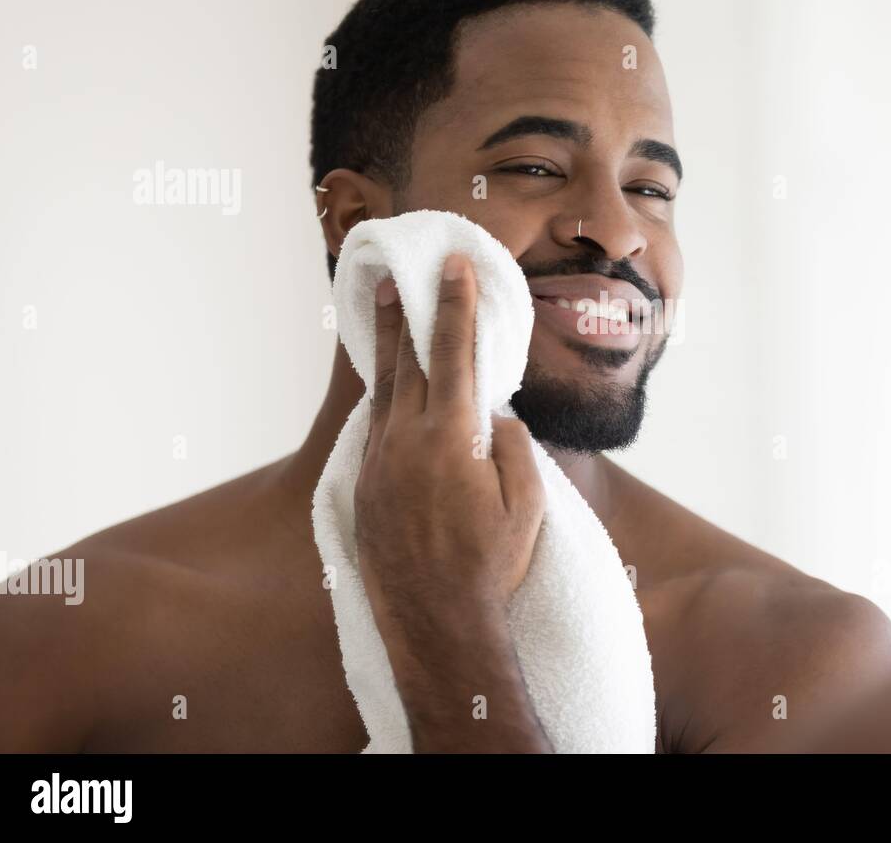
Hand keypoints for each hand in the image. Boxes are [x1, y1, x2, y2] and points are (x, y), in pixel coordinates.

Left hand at [353, 254, 544, 633]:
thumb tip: (494, 418)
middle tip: (398, 275)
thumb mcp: (527, 506)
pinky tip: (388, 391)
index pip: (454, 353)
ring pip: (383, 392)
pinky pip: (374, 428)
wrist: (436, 623)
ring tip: (385, 315)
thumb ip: (513, 449)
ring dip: (388, 349)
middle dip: (408, 313)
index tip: (454, 266)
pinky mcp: (364, 488)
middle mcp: (406, 442)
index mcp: (450, 438)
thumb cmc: (491, 567)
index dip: (456, 304)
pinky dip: (383, 397)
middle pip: (407, 361)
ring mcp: (378, 464)